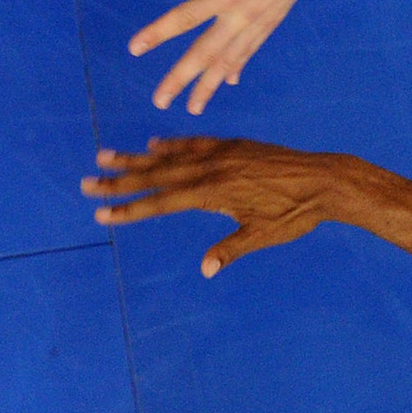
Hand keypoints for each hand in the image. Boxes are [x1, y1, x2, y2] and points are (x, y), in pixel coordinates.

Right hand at [81, 137, 352, 277]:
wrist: (325, 178)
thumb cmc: (296, 213)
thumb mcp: (263, 235)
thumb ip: (231, 248)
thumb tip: (205, 269)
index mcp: (213, 192)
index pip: (160, 202)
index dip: (129, 209)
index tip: (101, 212)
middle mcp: (209, 168)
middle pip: (154, 175)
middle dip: (118, 180)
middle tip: (86, 181)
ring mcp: (219, 153)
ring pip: (167, 155)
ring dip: (135, 158)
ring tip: (106, 156)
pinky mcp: (231, 145)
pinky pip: (192, 143)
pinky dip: (169, 145)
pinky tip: (154, 145)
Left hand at [127, 0, 345, 114]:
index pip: (186, 17)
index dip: (158, 32)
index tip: (134, 48)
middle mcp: (243, 13)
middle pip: (206, 53)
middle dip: (181, 78)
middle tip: (159, 101)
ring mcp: (259, 20)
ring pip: (229, 60)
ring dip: (209, 84)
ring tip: (192, 108)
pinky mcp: (271, 20)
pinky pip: (249, 49)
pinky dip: (236, 66)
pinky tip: (227, 81)